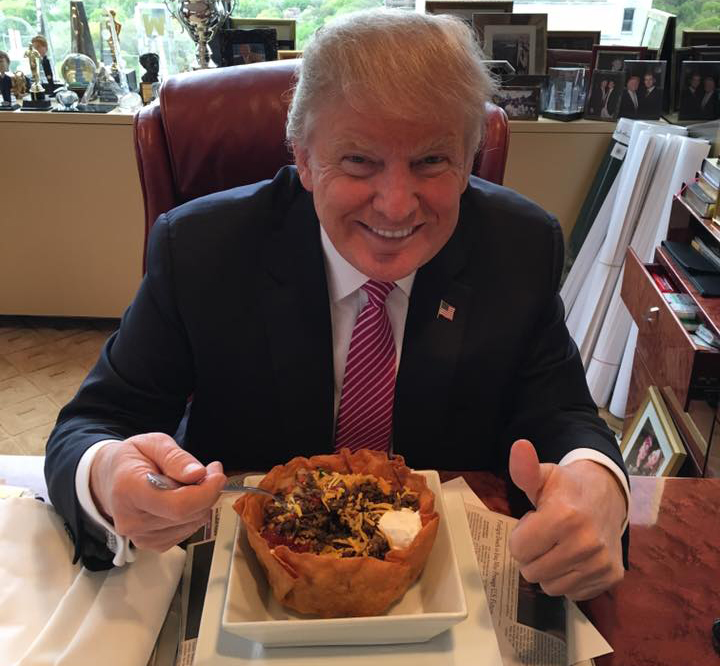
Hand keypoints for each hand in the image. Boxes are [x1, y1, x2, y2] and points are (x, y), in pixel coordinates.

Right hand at [90, 432, 226, 551]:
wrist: (110, 479)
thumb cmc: (131, 458)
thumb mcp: (153, 443)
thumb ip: (176, 457)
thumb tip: (197, 474)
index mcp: (129, 490)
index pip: (177, 505)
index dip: (206, 492)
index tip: (218, 474)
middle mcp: (132, 520)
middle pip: (188, 514)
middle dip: (207, 492)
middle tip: (208, 471)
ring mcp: (140, 536)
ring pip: (192, 523)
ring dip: (201, 502)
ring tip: (189, 483)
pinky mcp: (151, 544)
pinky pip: (187, 531)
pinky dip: (193, 514)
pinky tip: (182, 499)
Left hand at [508, 439, 625, 599]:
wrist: (608, 493)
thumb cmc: (567, 486)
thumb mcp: (543, 475)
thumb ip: (525, 468)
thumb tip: (519, 446)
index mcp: (564, 517)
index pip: (518, 550)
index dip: (520, 536)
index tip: (533, 522)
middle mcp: (586, 544)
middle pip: (531, 572)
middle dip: (532, 555)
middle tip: (545, 536)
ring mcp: (601, 563)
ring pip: (551, 587)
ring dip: (548, 569)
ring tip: (559, 545)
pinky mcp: (612, 576)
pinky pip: (573, 593)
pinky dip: (568, 578)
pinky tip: (574, 557)